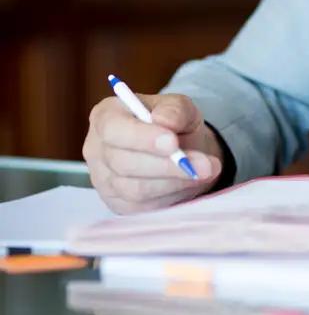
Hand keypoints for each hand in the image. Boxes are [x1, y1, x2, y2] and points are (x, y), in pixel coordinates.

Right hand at [83, 91, 223, 213]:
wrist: (181, 150)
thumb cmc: (174, 124)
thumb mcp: (181, 107)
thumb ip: (174, 109)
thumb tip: (163, 120)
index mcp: (105, 116)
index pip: (113, 129)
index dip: (141, 138)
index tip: (173, 143)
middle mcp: (96, 149)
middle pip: (124, 163)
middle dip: (167, 165)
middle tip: (204, 164)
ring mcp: (103, 180)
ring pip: (135, 189)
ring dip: (174, 182)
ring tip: (205, 171)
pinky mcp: (117, 204)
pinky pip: (143, 207)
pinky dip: (171, 196)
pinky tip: (190, 183)